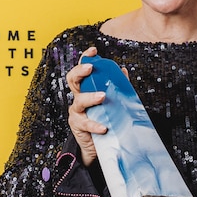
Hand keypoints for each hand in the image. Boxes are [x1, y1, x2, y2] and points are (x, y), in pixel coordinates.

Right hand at [65, 46, 106, 165]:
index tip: (93, 50)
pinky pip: (85, 123)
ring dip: (90, 97)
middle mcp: (79, 97)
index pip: (82, 70)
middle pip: (72, 80)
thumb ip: (118, 87)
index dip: (85, 58)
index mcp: (86, 89)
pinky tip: (104, 127)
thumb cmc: (106, 119)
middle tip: (90, 68)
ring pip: (79, 101)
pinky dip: (95, 125)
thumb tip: (124, 71)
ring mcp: (76, 112)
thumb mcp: (113, 102)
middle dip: (80, 71)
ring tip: (103, 96)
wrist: (99, 146)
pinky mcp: (78, 126)